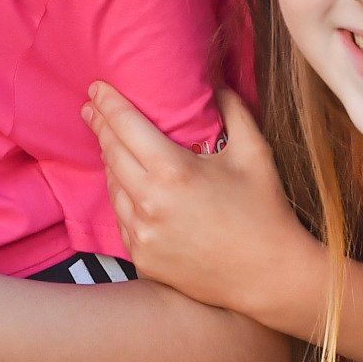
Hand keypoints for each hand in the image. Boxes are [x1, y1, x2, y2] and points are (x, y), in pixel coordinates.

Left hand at [84, 84, 324, 326]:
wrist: (270, 277)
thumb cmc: (265, 211)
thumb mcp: (254, 152)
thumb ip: (233, 110)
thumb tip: (216, 84)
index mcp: (173, 172)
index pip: (125, 126)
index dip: (107, 103)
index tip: (96, 89)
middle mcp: (149, 203)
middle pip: (110, 153)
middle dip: (100, 126)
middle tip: (92, 108)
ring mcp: (142, 234)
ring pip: (112, 186)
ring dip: (109, 162)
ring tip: (111, 144)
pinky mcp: (142, 258)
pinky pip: (122, 218)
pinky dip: (122, 197)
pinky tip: (127, 186)